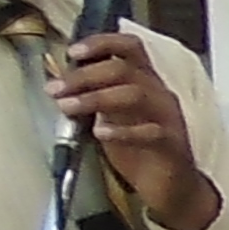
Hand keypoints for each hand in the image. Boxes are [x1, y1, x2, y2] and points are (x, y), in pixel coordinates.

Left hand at [52, 30, 213, 229]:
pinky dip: (122, 131)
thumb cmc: (140, 149)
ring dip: (95, 98)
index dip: (102, 42)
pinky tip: (100, 133)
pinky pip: (150, 132)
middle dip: (84, 75)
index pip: (130, 47)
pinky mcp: (171, 143)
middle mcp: (158, 93)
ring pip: (134, 94)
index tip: (74, 51)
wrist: (171, 186)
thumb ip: (93, 97)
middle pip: (124, 68)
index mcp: (146, 81)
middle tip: (56, 88)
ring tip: (67, 107)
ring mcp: (167, 117)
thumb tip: (59, 83)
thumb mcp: (112, 116)